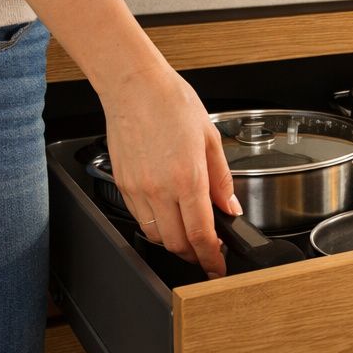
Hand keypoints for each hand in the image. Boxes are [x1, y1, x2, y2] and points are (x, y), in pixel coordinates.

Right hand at [102, 67, 237, 277]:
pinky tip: (167, 214)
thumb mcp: (211, 139)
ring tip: (189, 234)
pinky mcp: (121, 185)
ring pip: (156, 235)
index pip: (202, 234)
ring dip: (174, 242)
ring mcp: (137, 189)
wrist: (134, 86)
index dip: (212, 257)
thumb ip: (222, 180)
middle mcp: (160, 189)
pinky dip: (156, 224)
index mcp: (188, 178)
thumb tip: (230, 207)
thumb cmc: (172, 104)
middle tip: (207, 252)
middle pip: (176, 243)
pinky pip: (139, 218)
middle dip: (194, 254)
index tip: (217, 266)